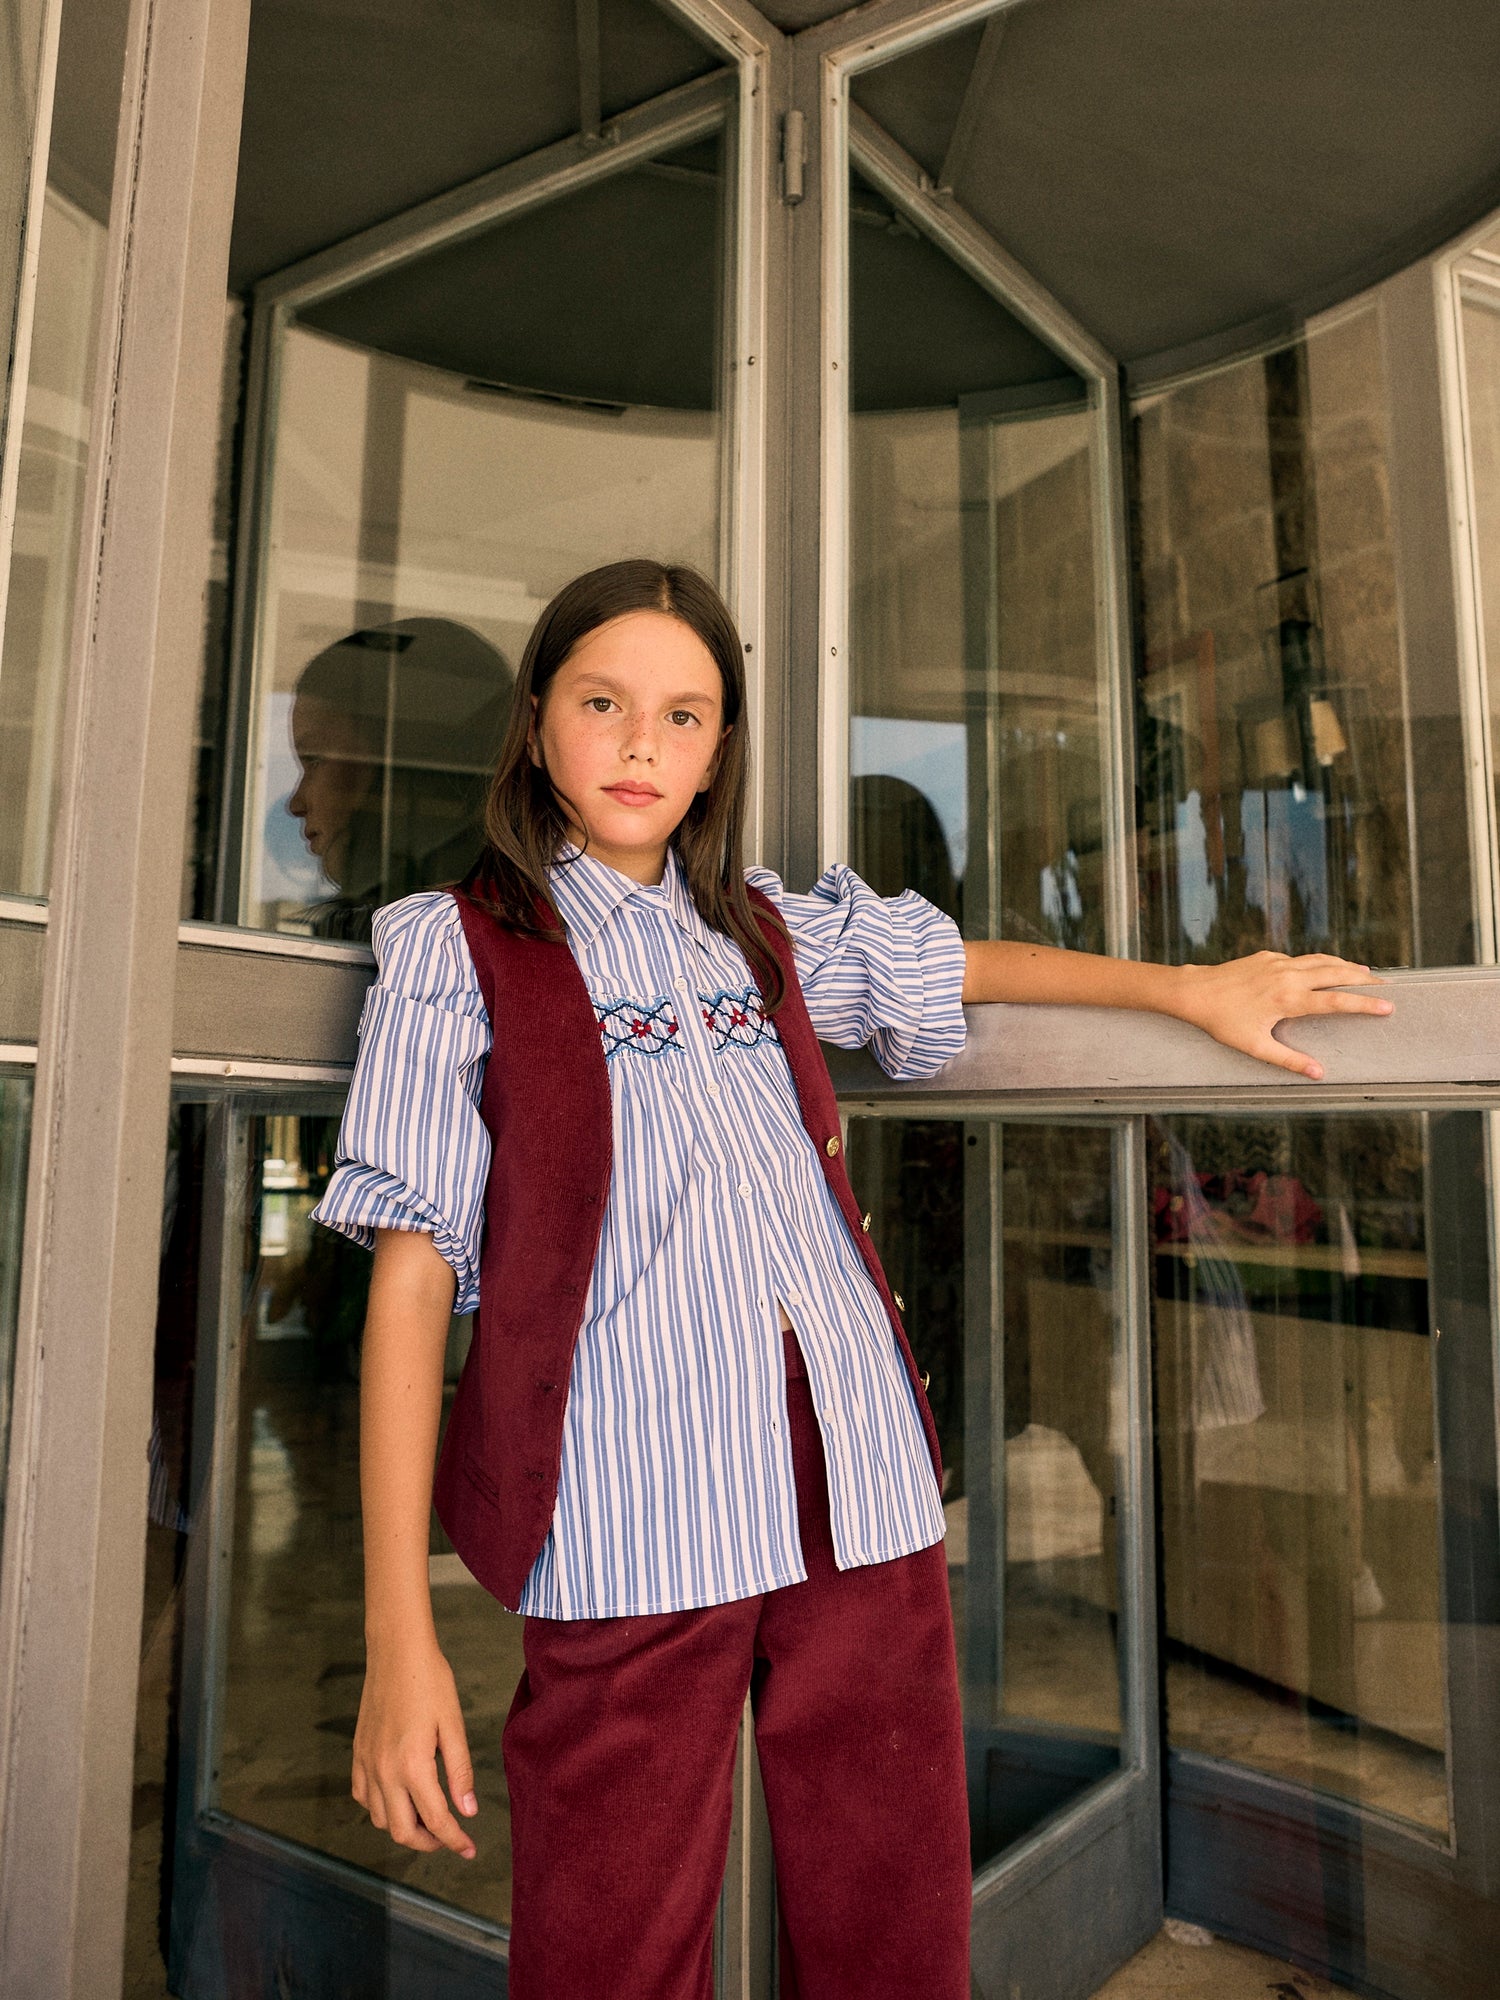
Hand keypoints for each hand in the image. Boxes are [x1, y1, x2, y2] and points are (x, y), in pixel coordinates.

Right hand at [352, 1635, 477, 1858]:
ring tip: (429, 1816)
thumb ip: (460, 1771)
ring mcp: (367, 1764)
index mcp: (412, 1766)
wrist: (397, 1652)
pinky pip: (363, 1797)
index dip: (455, 1841)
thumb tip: (467, 1811)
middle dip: (429, 1843)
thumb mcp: (453, 1725)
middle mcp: (384, 1772)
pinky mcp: (357, 1754)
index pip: (436, 1819)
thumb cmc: (431, 1682)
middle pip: (403, 1831)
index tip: (469, 1850)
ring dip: (405, 1827)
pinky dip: (381, 1808)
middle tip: (450, 1837)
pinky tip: (399, 1797)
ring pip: (380, 1819)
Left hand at [1171, 951, 1391, 1078]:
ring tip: (1365, 974)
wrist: (1195, 992)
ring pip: (1321, 960)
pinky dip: (1321, 963)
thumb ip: (1289, 1060)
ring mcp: (1279, 963)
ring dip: (1345, 966)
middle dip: (1364, 980)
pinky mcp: (1269, 956)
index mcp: (1289, 999)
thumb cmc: (1223, 1022)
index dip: (1364, 1004)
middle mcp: (1289, 976)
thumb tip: (1318, 1073)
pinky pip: (1302, 958)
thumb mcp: (1255, 1047)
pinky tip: (1326, 969)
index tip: (1388, 1006)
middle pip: (1337, 973)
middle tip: (1387, 987)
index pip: (1336, 1001)